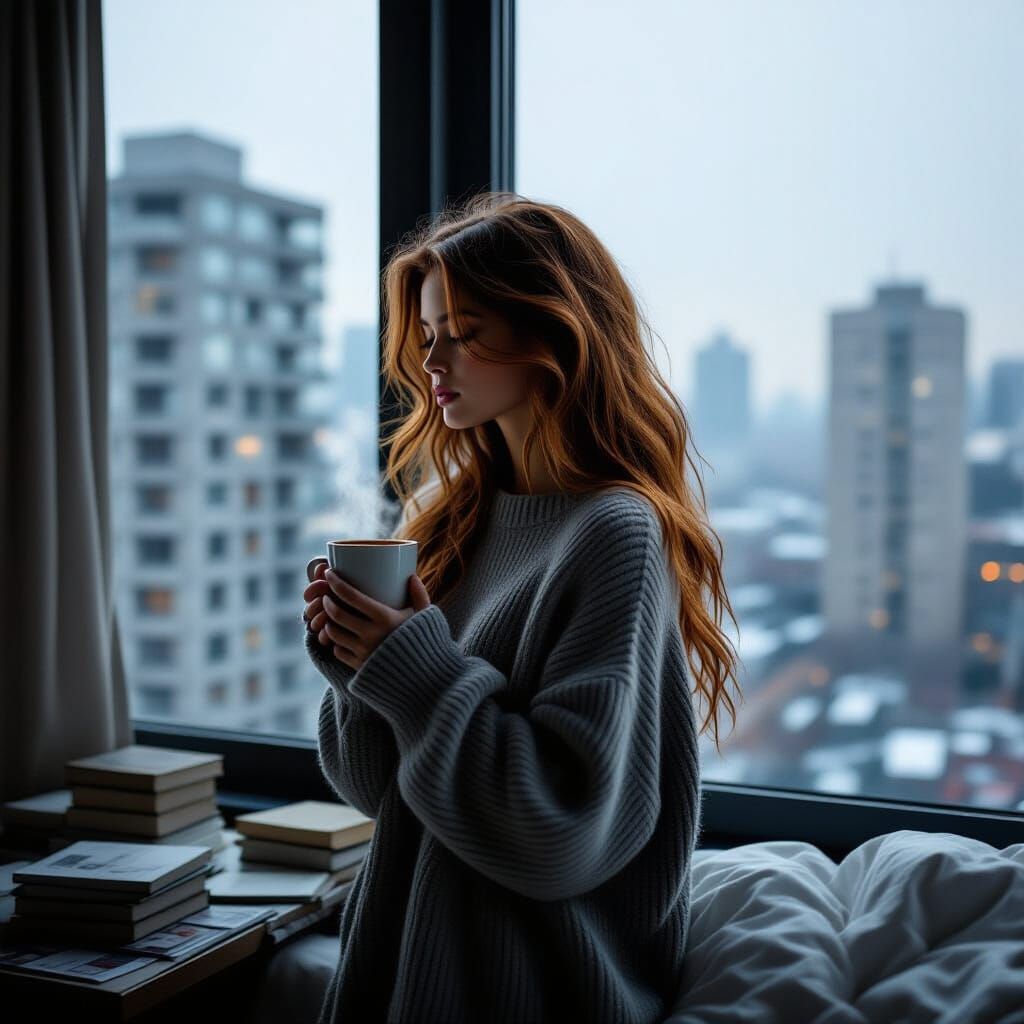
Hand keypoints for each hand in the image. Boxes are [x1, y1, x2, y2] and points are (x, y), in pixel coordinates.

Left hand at [303, 558, 431, 669]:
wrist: (426, 679)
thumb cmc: (426, 642)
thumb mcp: (427, 617)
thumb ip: (420, 596)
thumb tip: (412, 576)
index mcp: (386, 617)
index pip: (351, 596)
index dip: (336, 583)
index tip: (329, 573)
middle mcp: (371, 634)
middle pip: (337, 613)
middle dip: (327, 601)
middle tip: (327, 595)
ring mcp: (364, 652)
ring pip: (334, 633)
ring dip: (328, 621)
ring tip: (330, 615)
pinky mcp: (360, 667)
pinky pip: (339, 651)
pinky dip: (336, 642)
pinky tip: (340, 636)